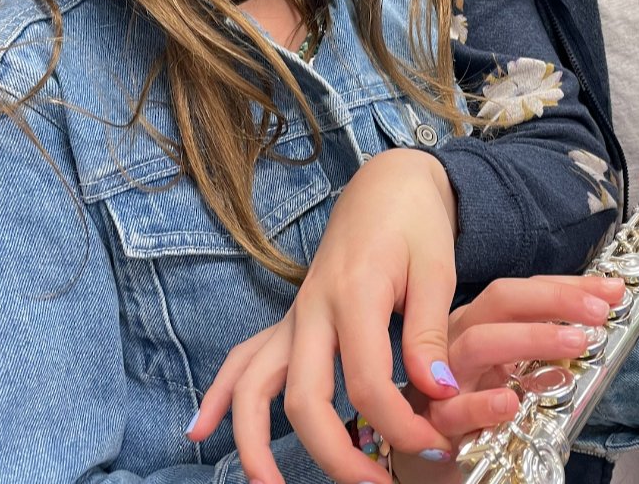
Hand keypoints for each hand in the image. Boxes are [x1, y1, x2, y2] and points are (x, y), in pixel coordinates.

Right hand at [190, 148, 461, 483]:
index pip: (366, 383)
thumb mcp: (437, 268)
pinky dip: (220, 396)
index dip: (399, 426)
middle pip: (304, 400)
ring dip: (254, 442)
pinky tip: (201, 431)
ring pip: (255, 385)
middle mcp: (313, 308)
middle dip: (335, 457)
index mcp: (354, 294)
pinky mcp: (290, 318)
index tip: (435, 445)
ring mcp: (295, 314)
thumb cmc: (415, 222)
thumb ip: (429, 332)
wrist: (388, 182)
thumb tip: (434, 393)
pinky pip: (244, 358)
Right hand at [391, 275, 625, 483]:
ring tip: (574, 343)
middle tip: (598, 311)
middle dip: (554, 299)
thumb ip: (546, 347)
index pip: (525, 291)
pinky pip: (454, 407)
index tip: (611, 290)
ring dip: (530, 338)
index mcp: (479, 320)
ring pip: (479, 342)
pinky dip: (483, 404)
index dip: (568, 286)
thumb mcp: (511, 367)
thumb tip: (594, 322)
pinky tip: (511, 403)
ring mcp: (444, 375)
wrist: (422, 451)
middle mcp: (459, 336)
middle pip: (501, 300)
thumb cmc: (471, 401)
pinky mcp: (433, 419)